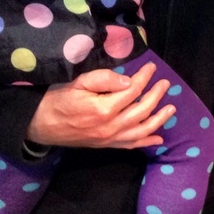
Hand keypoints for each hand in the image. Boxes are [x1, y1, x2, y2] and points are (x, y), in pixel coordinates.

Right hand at [26, 63, 174, 148]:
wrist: (42, 124)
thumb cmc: (58, 100)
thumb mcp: (78, 82)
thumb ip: (104, 79)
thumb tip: (128, 80)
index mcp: (104, 108)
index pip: (133, 90)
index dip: (144, 77)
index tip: (151, 67)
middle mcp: (111, 126)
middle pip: (142, 110)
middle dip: (157, 95)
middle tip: (165, 84)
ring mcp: (110, 138)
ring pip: (142, 130)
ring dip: (159, 119)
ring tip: (171, 108)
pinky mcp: (107, 145)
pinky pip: (131, 146)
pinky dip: (146, 142)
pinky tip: (158, 139)